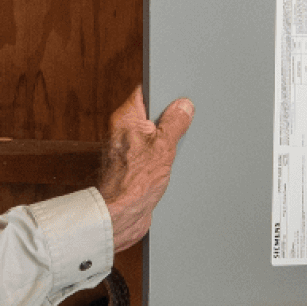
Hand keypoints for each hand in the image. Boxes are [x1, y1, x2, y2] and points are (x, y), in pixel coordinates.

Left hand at [96, 87, 194, 252]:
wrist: (121, 216)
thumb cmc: (134, 184)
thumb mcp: (163, 148)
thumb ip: (174, 123)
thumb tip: (183, 106)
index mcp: (125, 119)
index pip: (144, 92)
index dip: (164, 90)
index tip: (181, 93)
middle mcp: (122, 131)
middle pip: (150, 113)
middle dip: (169, 117)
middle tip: (185, 121)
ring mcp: (127, 148)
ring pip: (152, 134)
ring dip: (167, 139)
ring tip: (179, 145)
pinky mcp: (133, 165)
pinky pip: (152, 151)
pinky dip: (163, 154)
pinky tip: (173, 161)